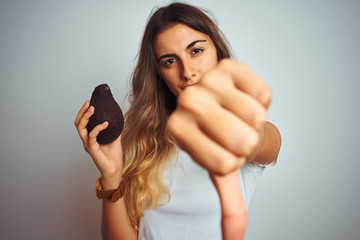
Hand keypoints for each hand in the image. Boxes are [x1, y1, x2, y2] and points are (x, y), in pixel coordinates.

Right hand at [74, 100, 122, 187]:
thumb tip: (117, 116)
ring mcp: (88, 144)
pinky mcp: (92, 149)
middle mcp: (86, 140)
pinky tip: (105, 123)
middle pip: (78, 123)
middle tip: (89, 103)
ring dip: (86, 117)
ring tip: (93, 109)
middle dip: (82, 112)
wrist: (115, 168)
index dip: (84, 112)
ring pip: (81, 128)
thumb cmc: (114, 155)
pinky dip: (98, 128)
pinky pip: (92, 136)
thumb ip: (114, 128)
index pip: (82, 122)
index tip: (89, 102)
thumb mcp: (115, 137)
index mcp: (90, 137)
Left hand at [167, 59, 271, 174]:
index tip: (224, 151)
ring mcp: (207, 80)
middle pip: (241, 138)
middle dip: (246, 143)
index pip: (224, 164)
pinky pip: (263, 93)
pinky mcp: (228, 64)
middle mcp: (187, 101)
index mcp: (177, 129)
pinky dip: (262, 101)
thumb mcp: (220, 171)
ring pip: (256, 115)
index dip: (234, 162)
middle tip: (235, 136)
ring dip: (255, 122)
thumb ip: (228, 204)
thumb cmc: (220, 141)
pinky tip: (244, 99)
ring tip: (239, 117)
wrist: (225, 110)